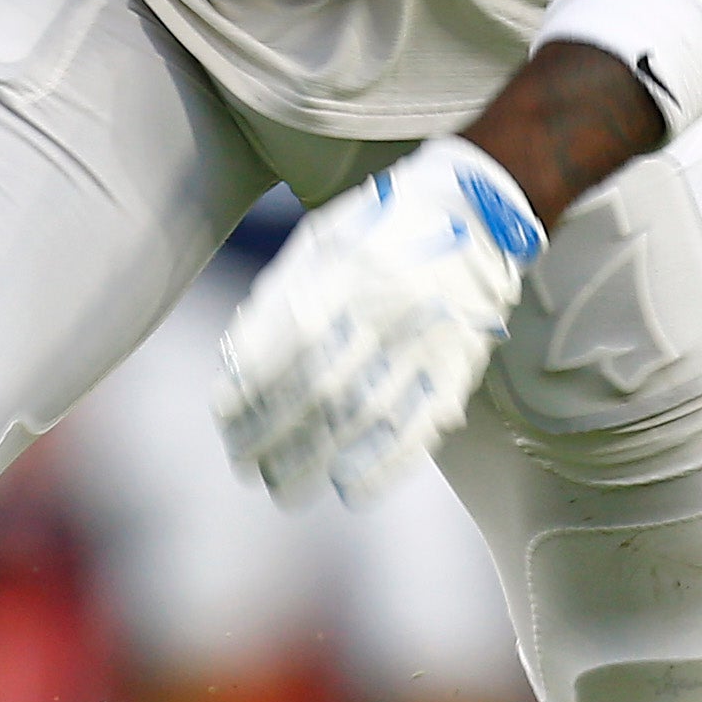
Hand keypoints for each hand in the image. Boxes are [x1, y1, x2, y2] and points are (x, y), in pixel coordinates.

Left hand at [215, 135, 543, 507]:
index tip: (223, 414)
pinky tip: (346, 488)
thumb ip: (281, 296)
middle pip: (322, 386)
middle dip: (273, 434)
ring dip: (316, 460)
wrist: (477, 213)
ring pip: (365, 417)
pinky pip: (421, 427)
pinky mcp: (459, 367)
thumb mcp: (325, 240)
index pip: (291, 338)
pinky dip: (384, 467)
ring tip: (280, 486)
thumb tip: (235, 363)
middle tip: (243, 461)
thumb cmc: (384, 230)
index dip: (251, 384)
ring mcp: (430, 339)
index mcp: (353, 266)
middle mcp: (393, 304)